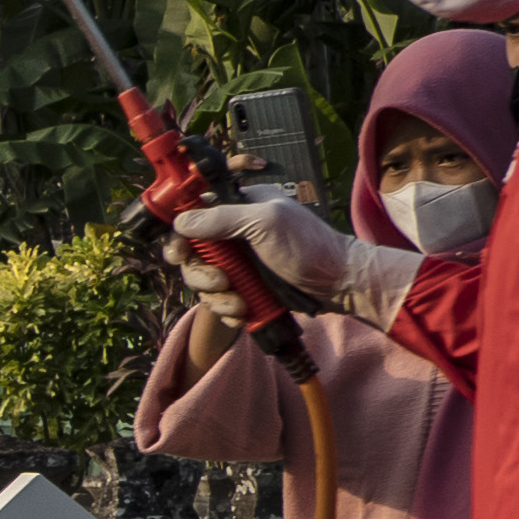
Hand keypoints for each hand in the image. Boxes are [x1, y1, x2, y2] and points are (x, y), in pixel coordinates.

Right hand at [172, 199, 419, 324]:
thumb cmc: (309, 245)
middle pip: (192, 254)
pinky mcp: (245, 287)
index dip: (180, 234)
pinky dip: (227, 310)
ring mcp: (239, 262)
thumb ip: (222, 218)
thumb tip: (181, 221)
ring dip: (217, 297)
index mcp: (240, 208)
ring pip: (202, 282)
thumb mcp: (266, 222)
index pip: (193, 215)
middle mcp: (235, 234)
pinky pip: (218, 301)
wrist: (338, 283)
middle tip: (222, 282)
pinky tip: (244, 311)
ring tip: (240, 303)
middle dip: (202, 273)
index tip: (180, 252)